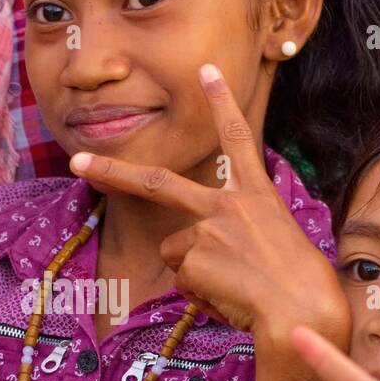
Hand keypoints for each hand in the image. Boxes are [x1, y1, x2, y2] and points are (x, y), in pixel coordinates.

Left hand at [70, 63, 346, 345]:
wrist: (303, 310)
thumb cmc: (299, 287)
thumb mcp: (273, 243)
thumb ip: (234, 235)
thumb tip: (193, 257)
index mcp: (257, 194)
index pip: (237, 138)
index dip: (222, 102)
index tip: (206, 70)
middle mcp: (228, 203)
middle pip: (158, 182)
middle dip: (112, 171)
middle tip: (77, 162)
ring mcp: (207, 228)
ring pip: (175, 252)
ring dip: (196, 274)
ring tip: (236, 286)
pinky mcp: (193, 258)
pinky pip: (182, 281)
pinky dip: (201, 295)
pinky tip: (230, 298)